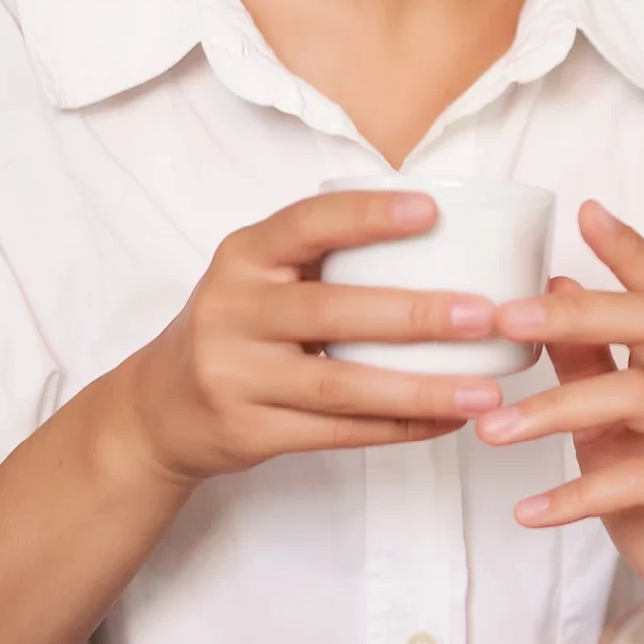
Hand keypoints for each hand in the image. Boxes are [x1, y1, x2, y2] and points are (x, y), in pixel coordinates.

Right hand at [119, 190, 508, 482]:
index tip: (432, 210)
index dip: (367, 215)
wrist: (159, 409)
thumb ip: (323, 254)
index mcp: (243, 257)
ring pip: (340, 386)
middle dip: (415, 314)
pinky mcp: (248, 432)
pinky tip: (448, 420)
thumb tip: (447, 230)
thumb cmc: (239, 325)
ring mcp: (234, 376)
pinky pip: (337, 433)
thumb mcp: (260, 276)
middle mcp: (231, 312)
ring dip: (420, 389)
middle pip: (331, 312)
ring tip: (485, 389)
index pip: (305, 225)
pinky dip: (399, 428)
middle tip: (485, 315)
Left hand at [475, 201, 643, 589]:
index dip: (628, 248)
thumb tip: (555, 290)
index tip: (585, 210)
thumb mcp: (613, 426)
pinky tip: (528, 510)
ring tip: (491, 431)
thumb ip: (589, 363)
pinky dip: (574, 496)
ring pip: (635, 395)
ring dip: (553, 410)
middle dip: (575, 312)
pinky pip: (636, 480)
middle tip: (506, 317)